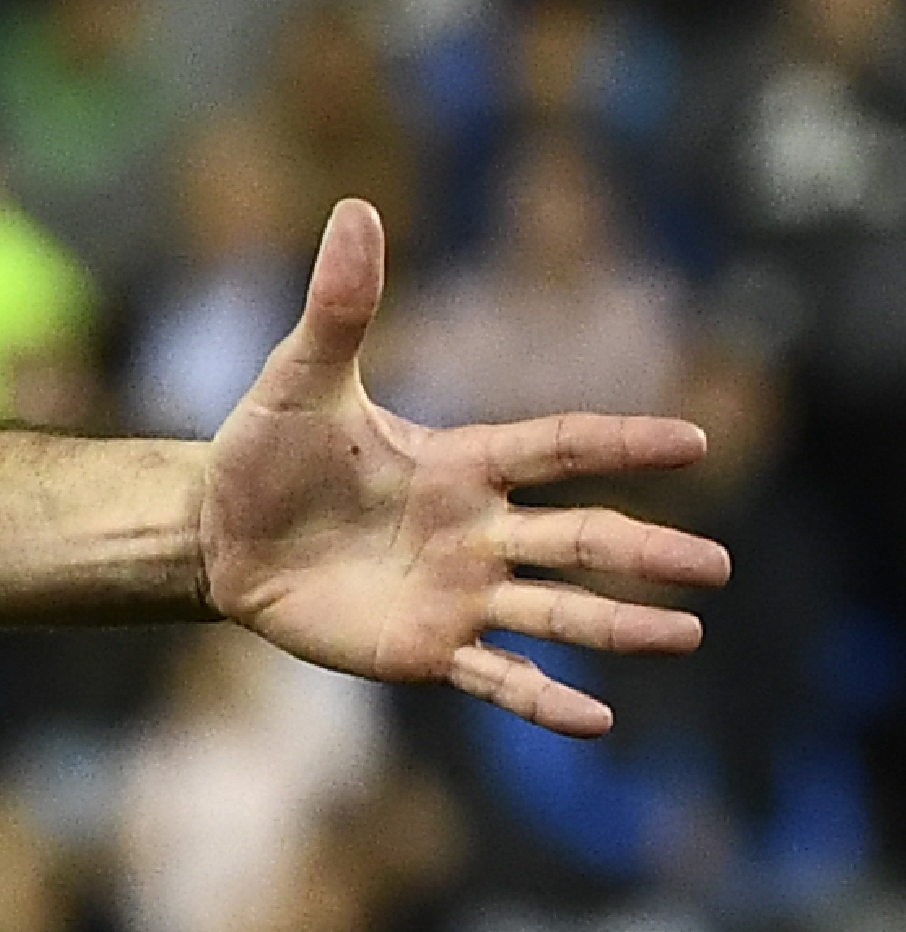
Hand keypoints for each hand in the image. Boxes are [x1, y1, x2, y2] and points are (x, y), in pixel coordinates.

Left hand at [201, 201, 728, 736]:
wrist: (216, 535)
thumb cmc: (266, 453)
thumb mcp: (298, 379)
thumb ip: (340, 306)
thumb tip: (353, 210)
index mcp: (461, 464)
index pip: (559, 447)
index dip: (622, 443)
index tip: (696, 442)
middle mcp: (477, 531)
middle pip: (578, 539)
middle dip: (645, 551)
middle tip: (715, 567)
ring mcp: (458, 594)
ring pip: (554, 612)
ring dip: (619, 626)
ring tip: (686, 634)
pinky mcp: (423, 650)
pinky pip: (495, 679)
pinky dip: (545, 702)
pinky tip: (598, 721)